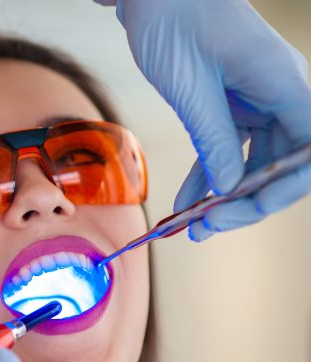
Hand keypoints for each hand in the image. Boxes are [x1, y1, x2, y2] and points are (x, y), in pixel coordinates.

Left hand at [103, 0, 310, 240]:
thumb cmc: (175, 22)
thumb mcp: (192, 88)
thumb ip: (216, 139)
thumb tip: (231, 188)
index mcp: (285, 84)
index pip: (309, 150)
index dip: (289, 186)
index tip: (251, 209)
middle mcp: (279, 95)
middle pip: (282, 164)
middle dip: (250, 201)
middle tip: (210, 228)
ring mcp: (256, 101)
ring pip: (254, 163)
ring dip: (227, 197)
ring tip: (196, 227)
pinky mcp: (231, 106)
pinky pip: (229, 150)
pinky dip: (210, 177)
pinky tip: (189, 200)